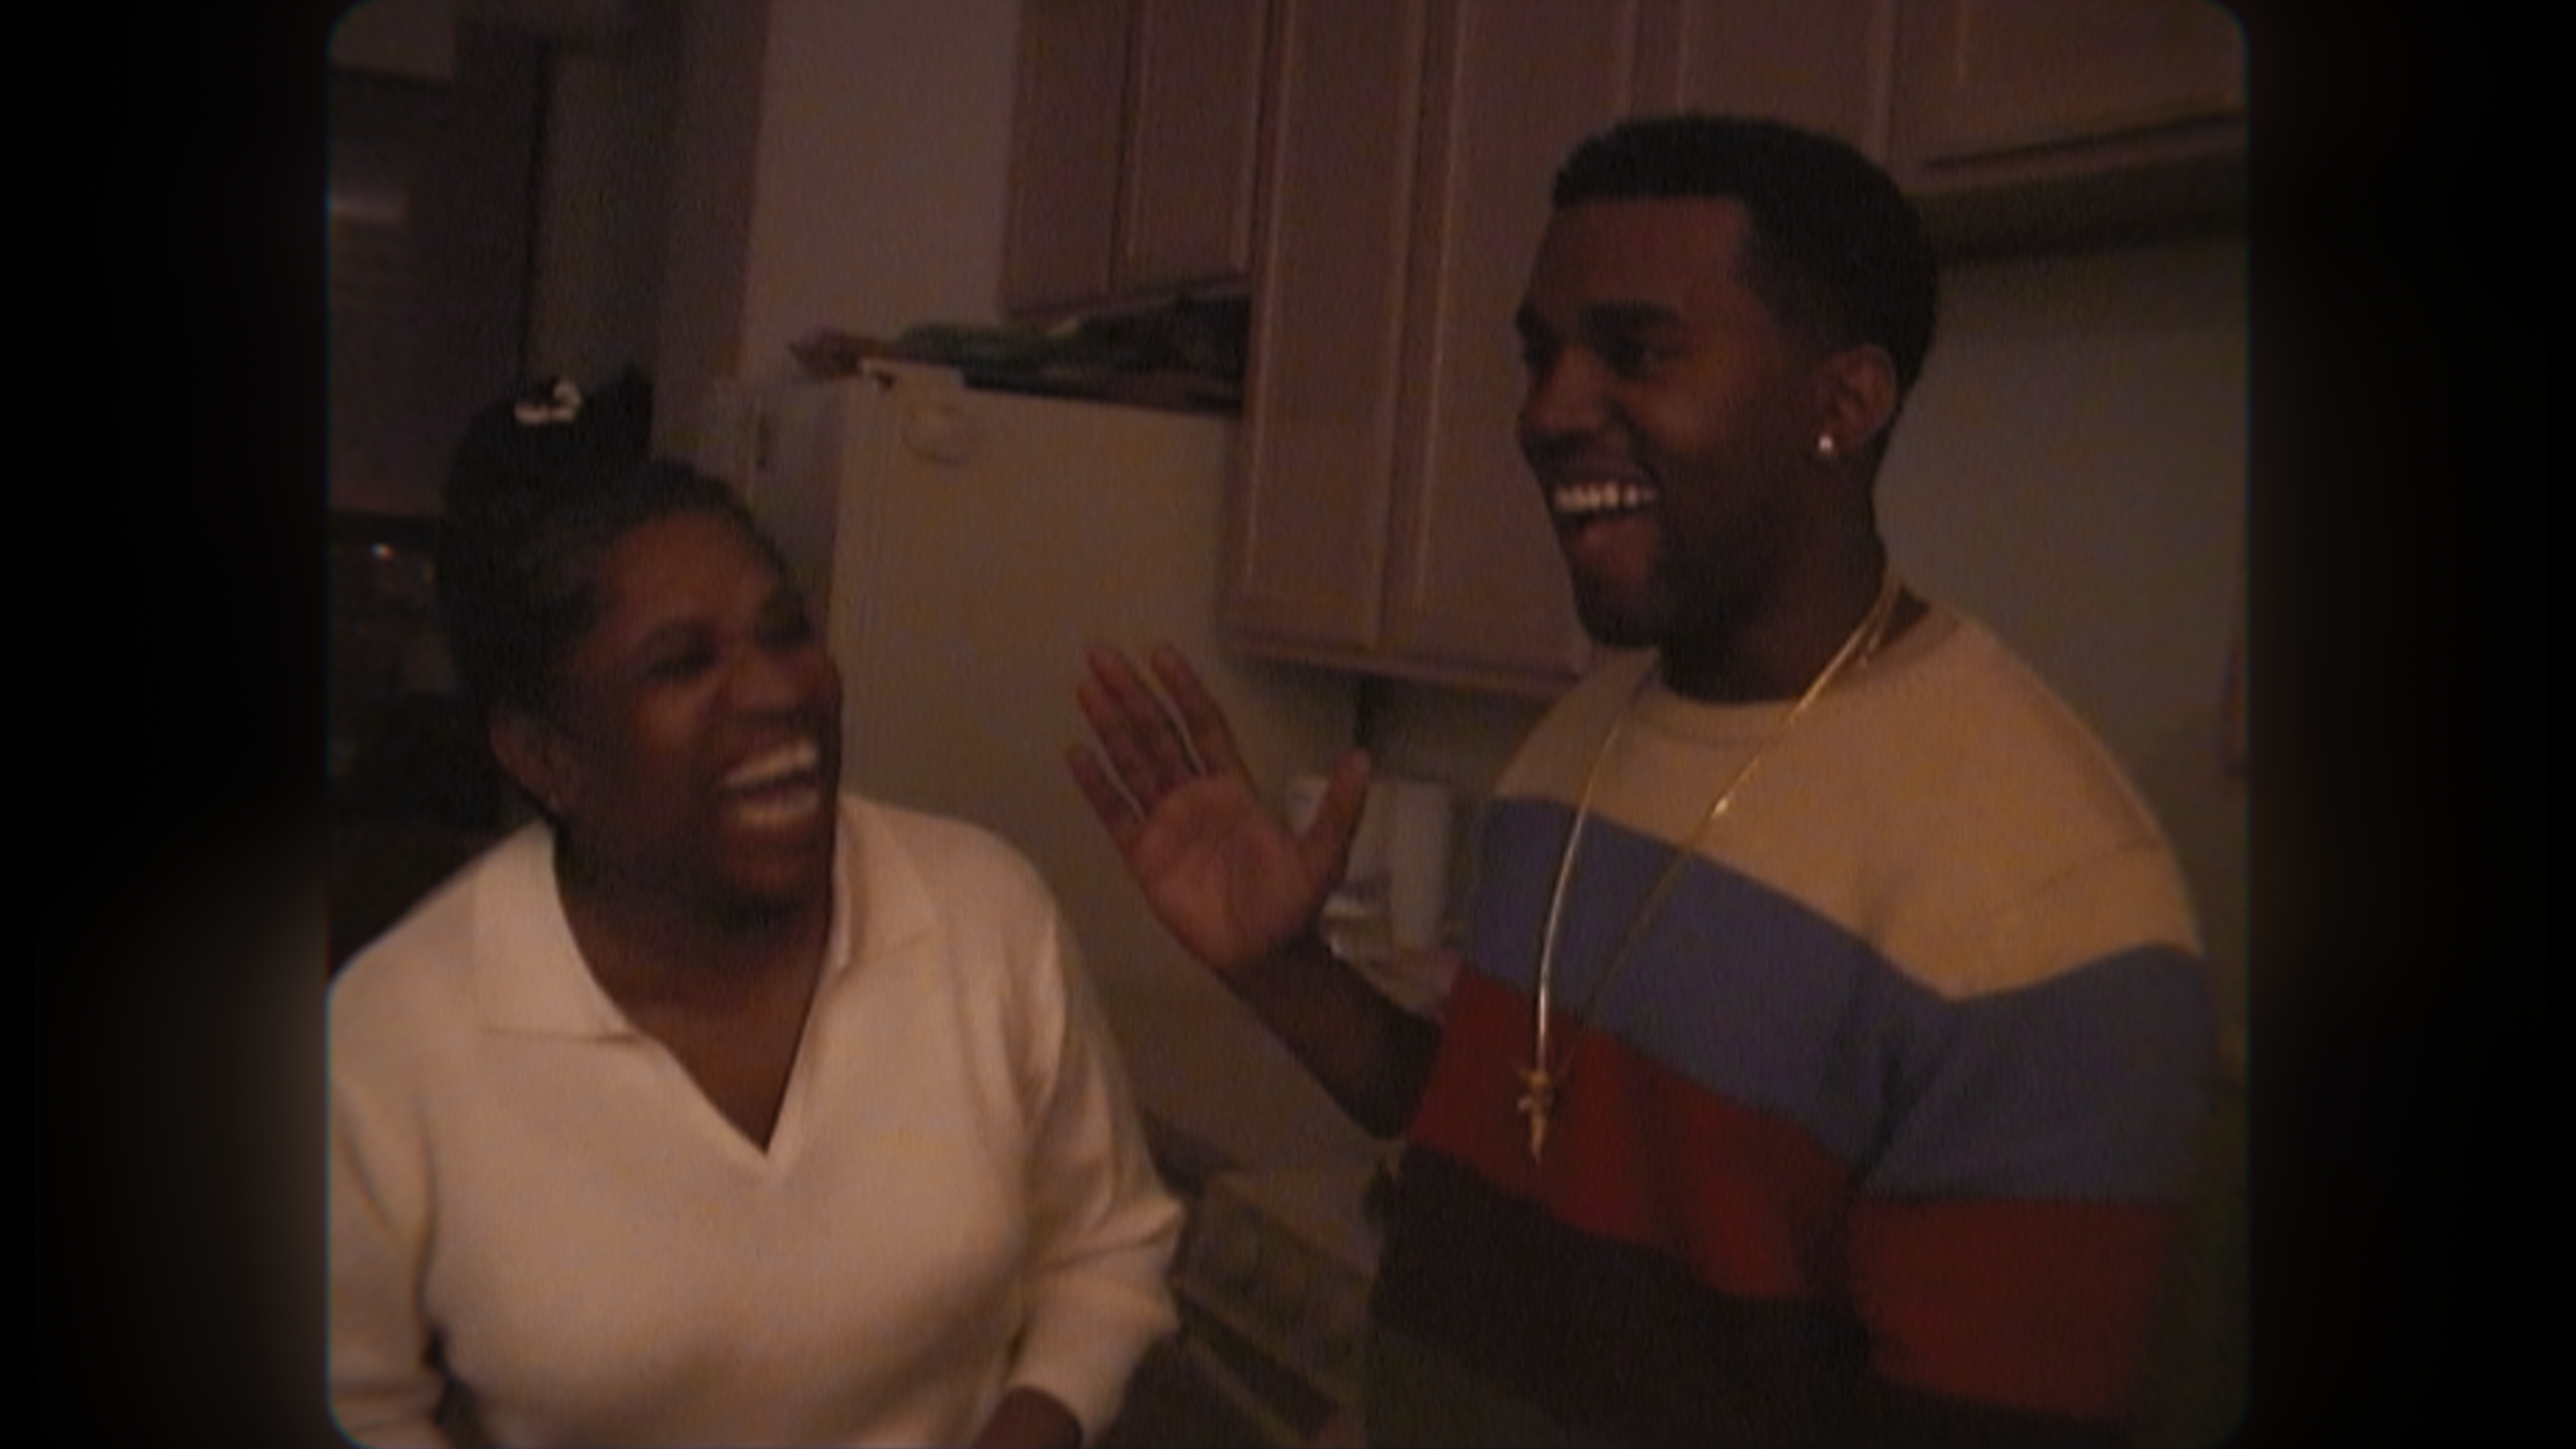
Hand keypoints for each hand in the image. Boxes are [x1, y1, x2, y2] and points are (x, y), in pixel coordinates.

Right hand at [1067, 644, 1369, 979]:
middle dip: (1131, 694)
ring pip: (1131, 762)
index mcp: (1233, 785)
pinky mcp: (1142, 853)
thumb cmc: (1292, 902)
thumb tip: (1364, 758)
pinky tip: (1075, 751)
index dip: (1183, 690)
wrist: (1263, 954)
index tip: (1160, 653)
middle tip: (1101, 653)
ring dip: (1108, 725)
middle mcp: (1194, 793)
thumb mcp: (1323, 854)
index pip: (1203, 725)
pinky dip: (1095, 783)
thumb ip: (1339, 808)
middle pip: (1157, 733)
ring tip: (1084, 687)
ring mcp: (1165, 821)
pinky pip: (1114, 812)